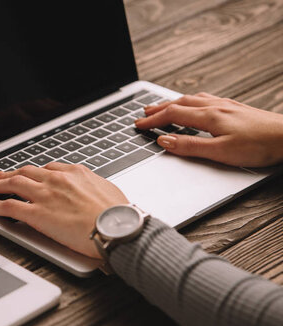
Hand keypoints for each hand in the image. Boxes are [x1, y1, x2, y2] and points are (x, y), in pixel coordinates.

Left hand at [0, 163, 127, 257]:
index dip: (33, 173)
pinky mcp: (36, 214)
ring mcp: (45, 195)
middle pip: (26, 172)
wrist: (118, 228)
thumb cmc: (119, 215)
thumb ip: (92, 189)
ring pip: (13, 184)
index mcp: (75, 173)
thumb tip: (91, 194)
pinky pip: (8, 206)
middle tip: (0, 175)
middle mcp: (57, 180)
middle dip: (11, 173)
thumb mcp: (107, 192)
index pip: (48, 169)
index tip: (28, 174)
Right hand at [135, 92, 282, 166]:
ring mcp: (227, 105)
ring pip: (193, 99)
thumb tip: (165, 141)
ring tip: (163, 106)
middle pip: (180, 103)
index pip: (172, 115)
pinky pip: (206, 99)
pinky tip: (194, 104)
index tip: (138, 125)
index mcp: (209, 116)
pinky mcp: (236, 108)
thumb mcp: (220, 152)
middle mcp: (216, 106)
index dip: (153, 120)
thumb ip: (190, 146)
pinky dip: (191, 101)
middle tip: (143, 113)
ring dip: (174, 102)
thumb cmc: (259, 145)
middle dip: (159, 108)